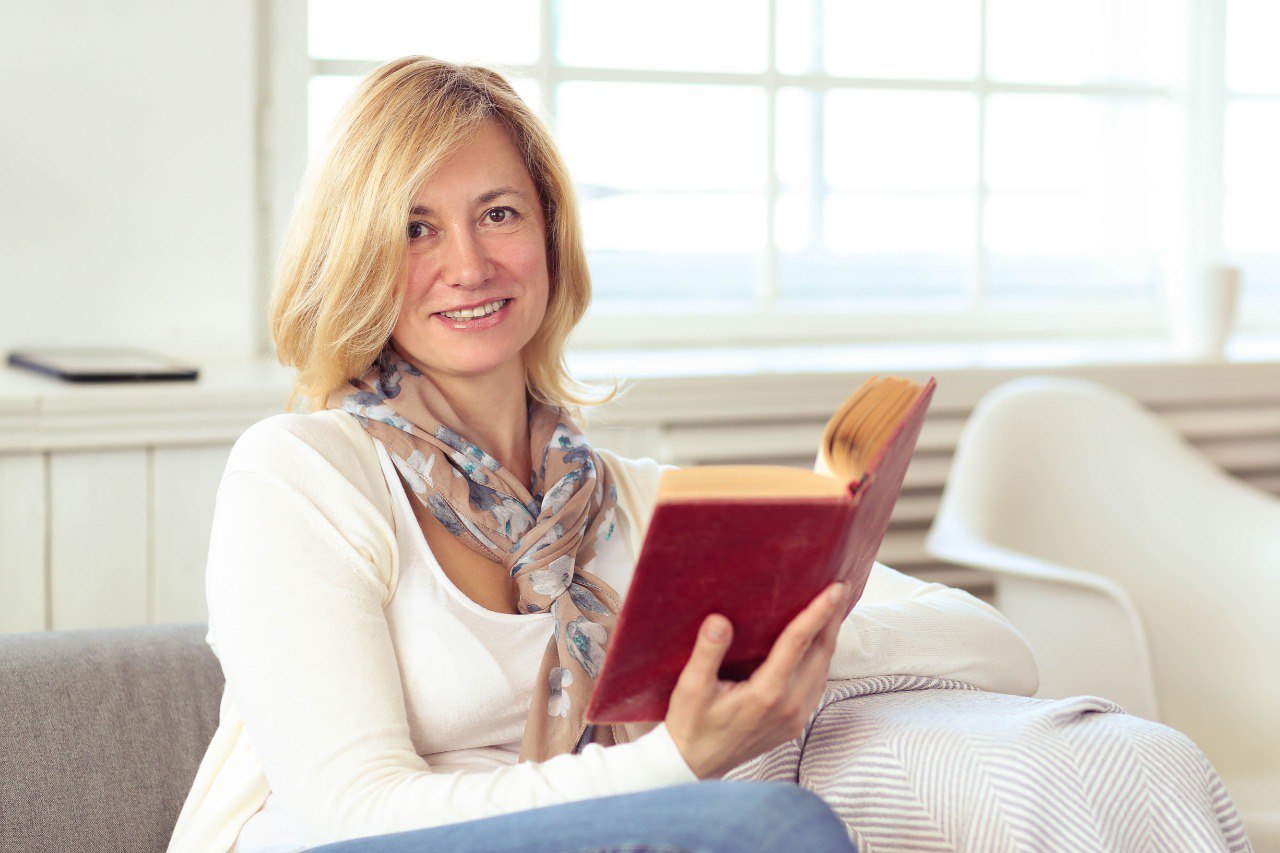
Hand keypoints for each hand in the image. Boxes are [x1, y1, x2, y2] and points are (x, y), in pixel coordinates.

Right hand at [664, 581, 849, 779]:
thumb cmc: (690, 724)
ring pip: (823, 670)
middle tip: (842, 587)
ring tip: (833, 609)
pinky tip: (819, 645)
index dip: (818, 612)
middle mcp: (789, 705)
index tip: (835, 589)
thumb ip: (707, 652)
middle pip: (821, 653)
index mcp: (766, 693)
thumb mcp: (691, 688)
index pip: (799, 642)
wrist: (694, 765)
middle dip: (832, 618)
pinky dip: (822, 660)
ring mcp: (796, 717)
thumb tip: (719, 620)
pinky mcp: (795, 724)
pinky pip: (817, 685)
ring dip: (830, 638)